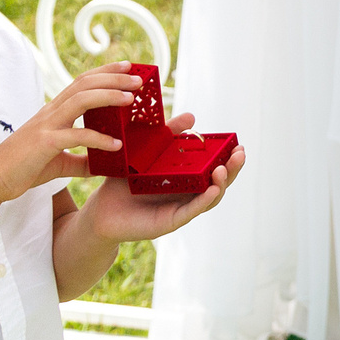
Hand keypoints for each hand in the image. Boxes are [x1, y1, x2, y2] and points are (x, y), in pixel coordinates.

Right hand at [0, 63, 139, 205]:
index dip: (104, 72)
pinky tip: (116, 145)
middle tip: (138, 77)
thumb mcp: (58, 162)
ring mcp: (46, 126)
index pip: (82, 83)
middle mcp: (51, 112)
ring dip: (109, 96)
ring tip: (131, 99)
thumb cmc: (22, 169)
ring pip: (81, 100)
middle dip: (113, 78)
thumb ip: (80, 160)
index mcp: (53, 112)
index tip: (127, 67)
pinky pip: (76, 137)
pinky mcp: (44, 144)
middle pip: (85, 84)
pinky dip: (98, 139)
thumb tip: (102, 164)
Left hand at [76, 110, 244, 243]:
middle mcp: (187, 194)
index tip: (237, 143)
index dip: (228, 157)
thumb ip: (168, 136)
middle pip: (218, 182)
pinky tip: (212, 189)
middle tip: (240, 153)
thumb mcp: (148, 153)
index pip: (213, 167)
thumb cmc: (123, 182)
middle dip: (232, 169)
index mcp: (186, 178)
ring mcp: (180, 208)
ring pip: (209, 198)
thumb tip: (192, 117)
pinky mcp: (169, 221)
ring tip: (224, 169)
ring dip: (221, 184)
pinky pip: (191, 211)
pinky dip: (204, 200)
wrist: (100, 210)